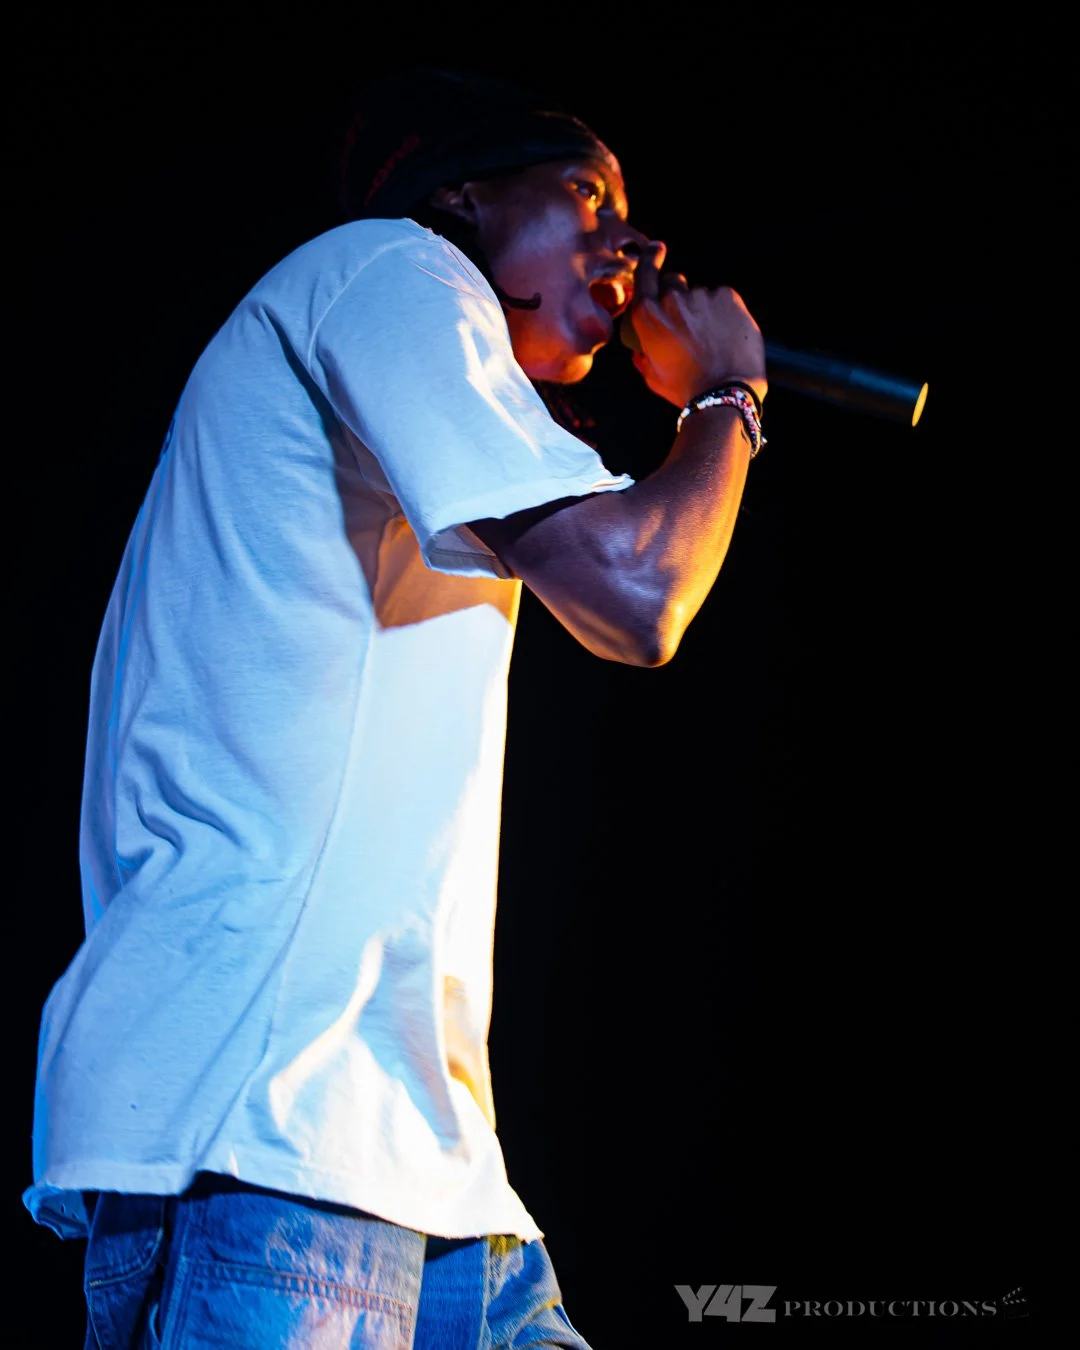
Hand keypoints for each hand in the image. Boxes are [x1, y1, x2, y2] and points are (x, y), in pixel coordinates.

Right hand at [626, 250, 766, 409]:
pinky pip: (722, 297)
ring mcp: (701, 296)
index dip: (650, 259)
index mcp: (649, 317)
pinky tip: (726, 334)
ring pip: (700, 295)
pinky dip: (723, 311)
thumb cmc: (687, 389)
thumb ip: (643, 358)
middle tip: (689, 326)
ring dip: (703, 310)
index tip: (657, 251)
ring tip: (712, 338)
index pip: (645, 274)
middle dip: (678, 298)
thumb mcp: (654, 377)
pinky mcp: (728, 297)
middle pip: (674, 284)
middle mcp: (672, 300)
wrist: (726, 392)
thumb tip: (640, 352)